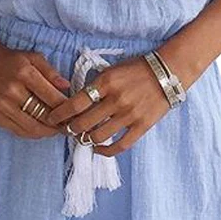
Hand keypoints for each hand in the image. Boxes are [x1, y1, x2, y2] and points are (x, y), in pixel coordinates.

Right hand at [0, 42, 73, 139]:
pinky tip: (41, 130)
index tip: (75, 113)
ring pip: (31, 127)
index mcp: (24, 74)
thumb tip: (67, 87)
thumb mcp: (34, 58)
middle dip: (59, 124)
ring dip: (47, 132)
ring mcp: (1, 105)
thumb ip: (52, 72)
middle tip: (70, 126)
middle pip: (43, 116)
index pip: (52, 98)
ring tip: (58, 130)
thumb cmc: (12, 60)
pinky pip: (17, 131)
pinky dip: (32, 133)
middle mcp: (12, 91)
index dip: (67, 109)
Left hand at [44, 54, 171, 156]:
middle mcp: (116, 99)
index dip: (60, 114)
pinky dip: (105, 150)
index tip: (52, 119)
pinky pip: (120, 145)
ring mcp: (129, 114)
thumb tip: (75, 103)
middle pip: (83, 123)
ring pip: (98, 136)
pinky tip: (98, 148)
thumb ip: (95, 85)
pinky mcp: (142, 126)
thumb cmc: (137, 69)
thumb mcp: (111, 70)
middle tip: (67, 129)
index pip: (75, 103)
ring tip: (82, 137)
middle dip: (70, 129)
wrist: (168, 72)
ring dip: (85, 139)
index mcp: (106, 82)